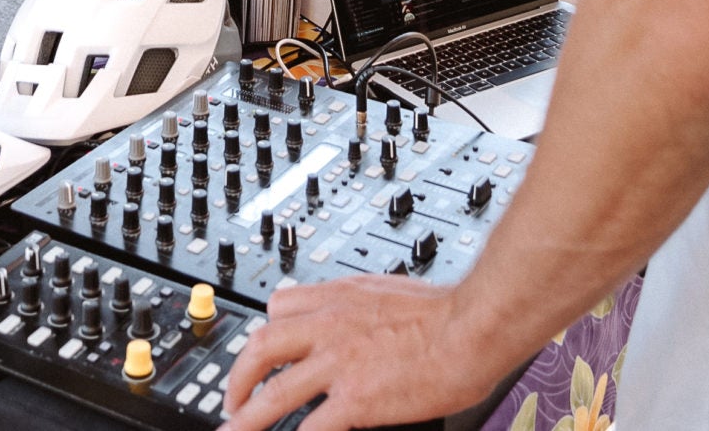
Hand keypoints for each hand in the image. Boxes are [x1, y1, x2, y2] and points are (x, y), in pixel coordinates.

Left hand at [222, 276, 508, 430]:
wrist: (474, 326)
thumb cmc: (450, 312)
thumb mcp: (391, 292)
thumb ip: (365, 309)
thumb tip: (364, 323)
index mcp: (341, 296)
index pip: (281, 304)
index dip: (267, 329)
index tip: (263, 348)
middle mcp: (331, 324)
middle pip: (262, 345)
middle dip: (239, 375)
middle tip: (234, 398)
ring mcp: (339, 363)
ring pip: (272, 391)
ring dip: (247, 416)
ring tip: (235, 430)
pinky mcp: (355, 398)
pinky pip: (310, 426)